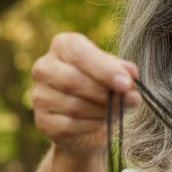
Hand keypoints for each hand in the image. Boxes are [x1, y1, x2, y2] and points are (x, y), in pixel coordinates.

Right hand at [30, 32, 140, 154]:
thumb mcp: (116, 75)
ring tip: (115, 111)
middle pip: (73, 80)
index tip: (126, 83)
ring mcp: (39, 95)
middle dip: (105, 93)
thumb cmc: (102, 90)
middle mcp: (44, 67)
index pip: (79, 53)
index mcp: (63, 46)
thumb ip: (124, 72)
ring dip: (102, 111)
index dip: (104, 69)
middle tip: (132, 100)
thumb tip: (131, 73)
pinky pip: (70, 125)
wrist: (88, 124)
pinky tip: (100, 122)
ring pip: (74, 106)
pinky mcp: (42, 121)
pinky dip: (92, 126)